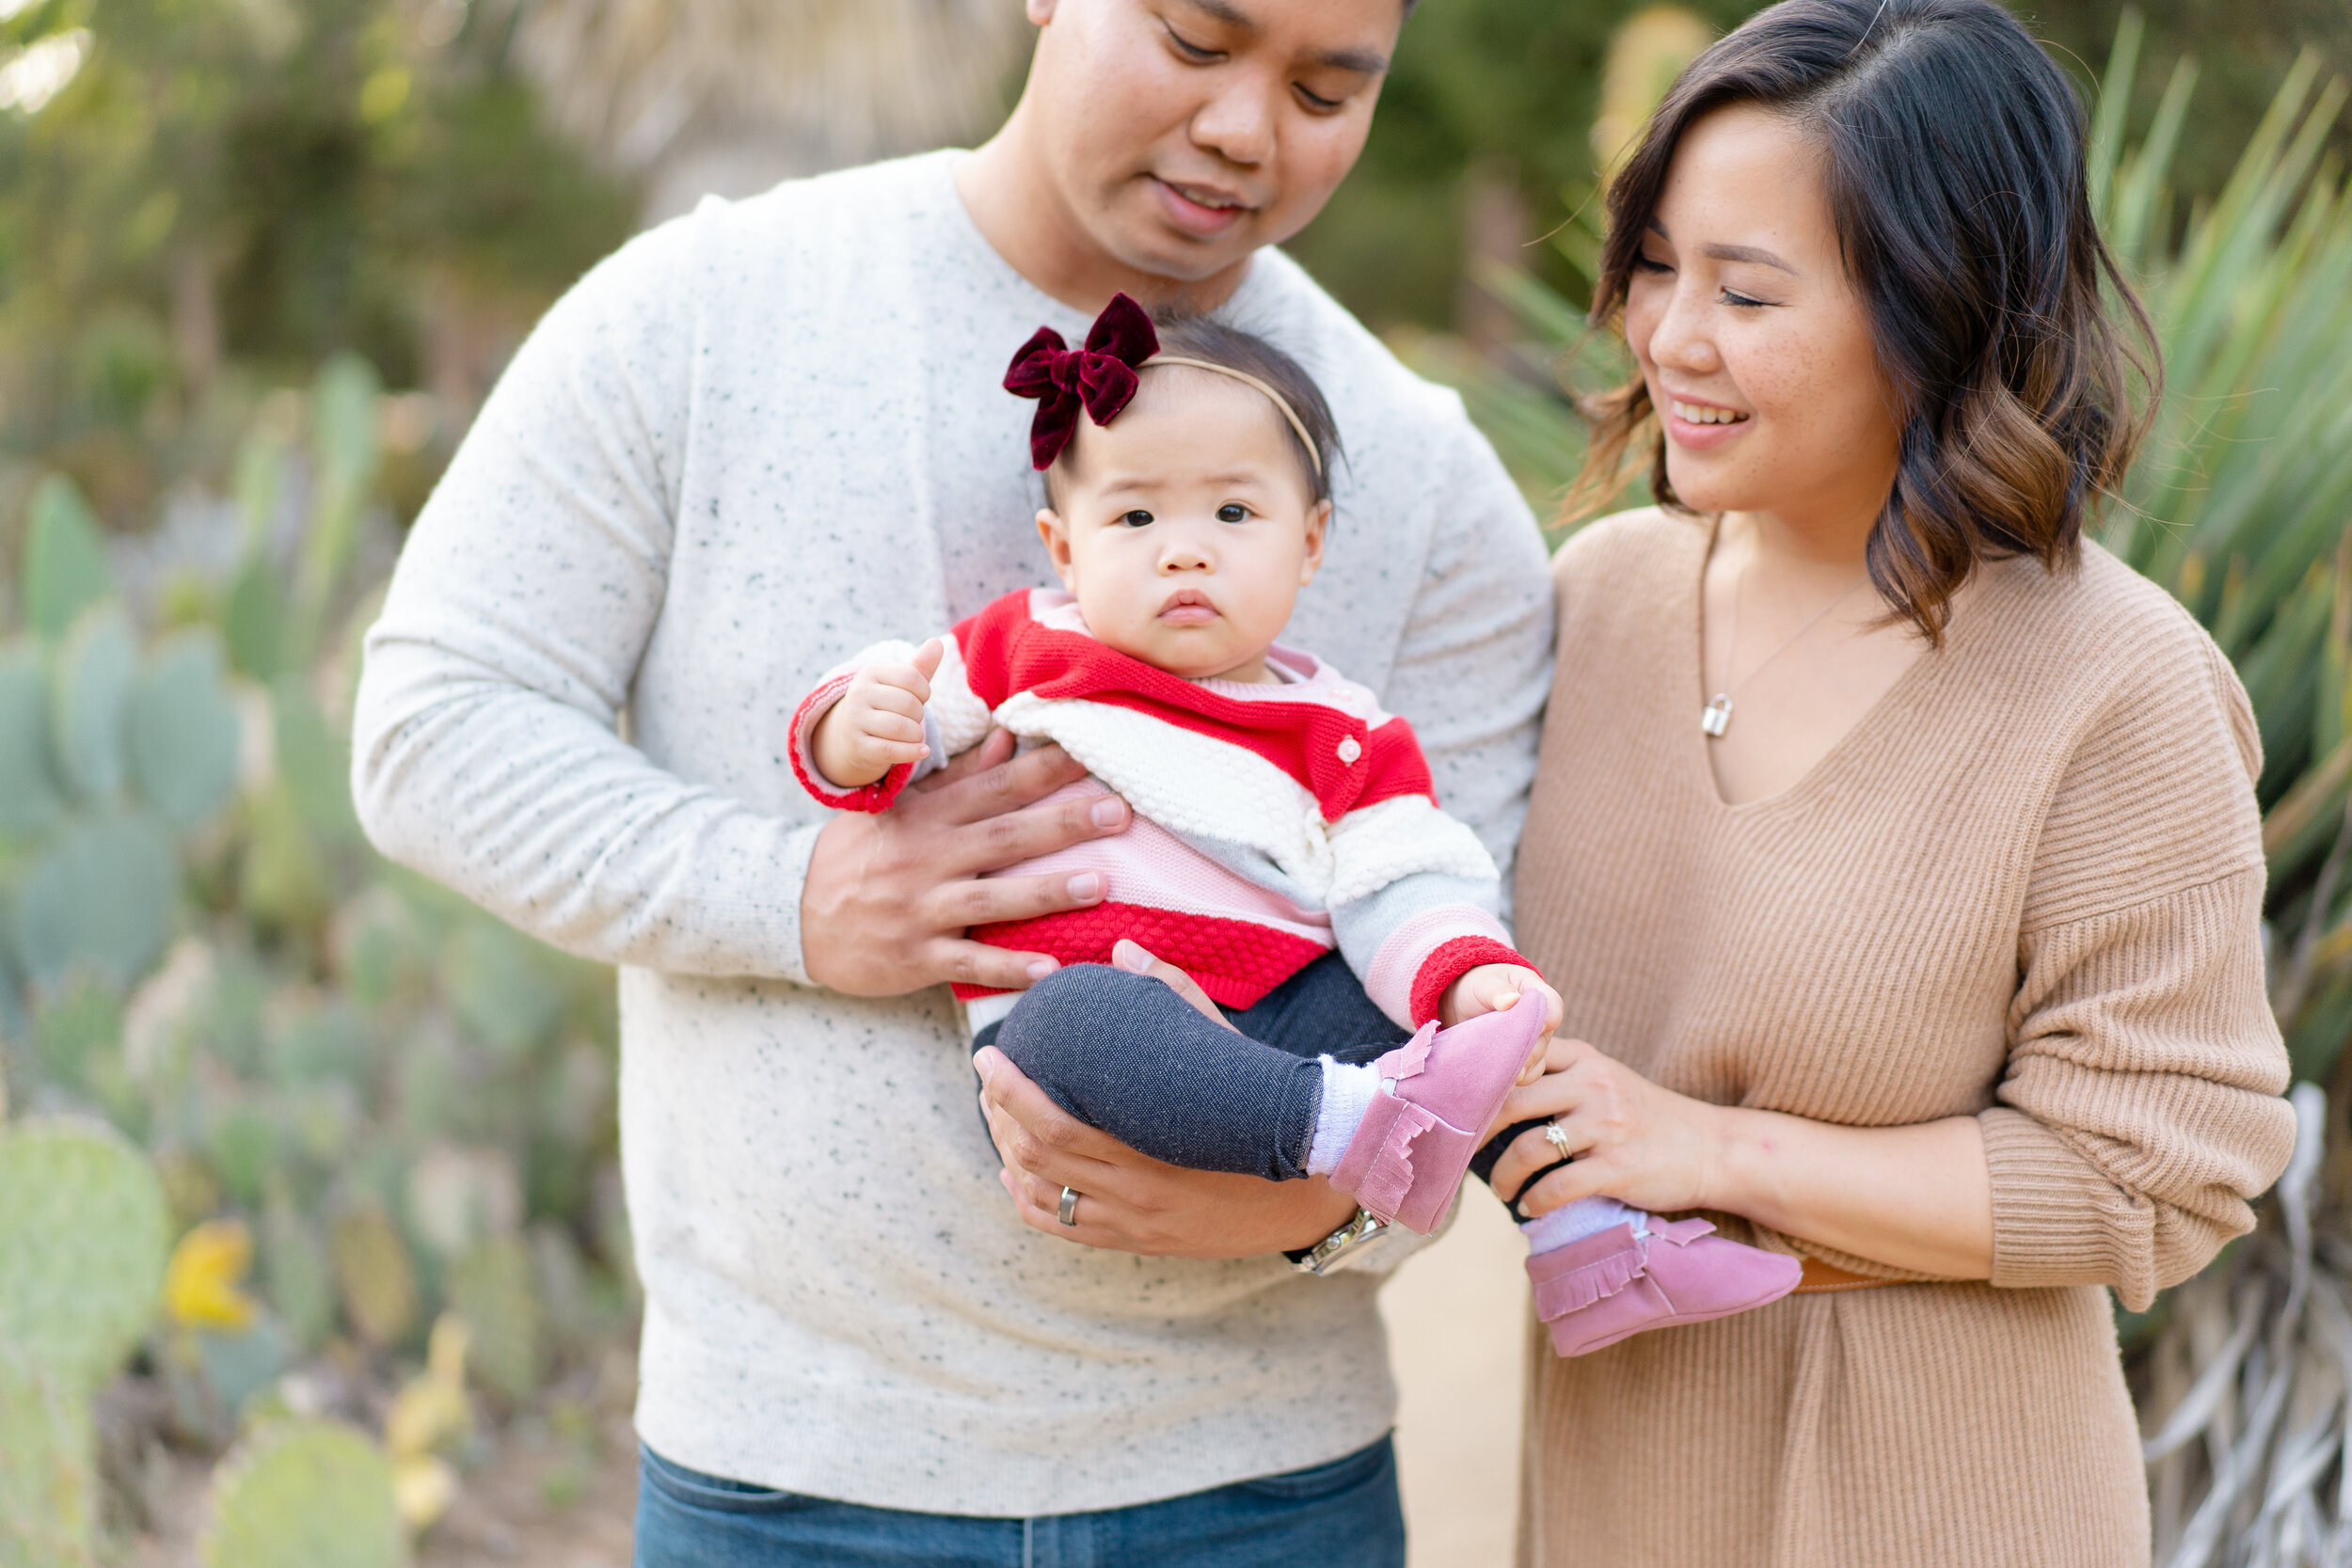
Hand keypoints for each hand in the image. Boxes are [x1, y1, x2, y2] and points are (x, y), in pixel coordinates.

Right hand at [799, 730, 1131, 995]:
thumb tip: (1007, 737)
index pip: (994, 785)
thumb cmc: (859, 855)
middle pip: (1003, 835)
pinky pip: (968, 962)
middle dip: (1064, 823)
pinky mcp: (915, 956)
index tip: (1090, 752)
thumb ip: (956, 777)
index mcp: (925, 815)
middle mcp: (925, 857)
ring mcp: (919, 908)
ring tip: (1100, 885)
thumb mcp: (898, 807)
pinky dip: (1009, 967)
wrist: (793, 914)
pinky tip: (1051, 970)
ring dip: (1046, 891)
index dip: (1043, 768)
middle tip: (1120, 811)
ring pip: (990, 898)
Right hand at [811, 640, 942, 787]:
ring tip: (915, 735)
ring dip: (917, 734)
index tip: (920, 698)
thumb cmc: (885, 704)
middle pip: (908, 704)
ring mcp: (855, 720)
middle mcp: (858, 693)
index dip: (925, 691)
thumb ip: (921, 666)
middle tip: (913, 719)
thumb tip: (937, 642)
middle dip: (919, 715)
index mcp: (870, 672)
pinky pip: (891, 750)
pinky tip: (923, 751)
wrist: (851, 735)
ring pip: (901, 728)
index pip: (912, 677)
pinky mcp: (857, 746)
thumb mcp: (901, 684)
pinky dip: (912, 752)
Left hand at [972, 940, 1358, 1256]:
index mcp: (1151, 1149)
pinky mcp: (1137, 1241)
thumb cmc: (1262, 1107)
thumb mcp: (1222, 1050)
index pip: (1056, 1126)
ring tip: (995, 1114)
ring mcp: (1135, 1223)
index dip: (1011, 1093)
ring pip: (1042, 1195)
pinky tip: (1014, 1170)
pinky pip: (1062, 1227)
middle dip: (999, 1114)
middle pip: (1039, 1158)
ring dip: (1007, 1153)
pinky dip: (1027, 1198)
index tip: (988, 1056)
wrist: (1305, 1191)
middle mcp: (1136, 1194)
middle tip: (986, 1077)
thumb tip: (1122, 947)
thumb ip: (1173, 995)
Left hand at [1440, 965, 1563, 1089]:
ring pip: (1535, 1063)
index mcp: (1539, 995)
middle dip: (1526, 1053)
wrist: (1463, 1005)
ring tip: (1500, 1077)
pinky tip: (1497, 1086)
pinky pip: (1526, 1076)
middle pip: (1543, 1042)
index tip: (1530, 1027)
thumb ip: (1498, 990)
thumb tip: (1511, 999)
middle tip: (1509, 1064)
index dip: (1546, 1019)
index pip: (1554, 1008)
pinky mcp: (1522, 1063)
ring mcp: (1535, 1045)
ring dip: (1518, 1070)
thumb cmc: (1478, 987)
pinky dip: (1512, 1082)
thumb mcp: (1485, 983)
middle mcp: (1542, 1023)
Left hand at [1485, 1036, 1728, 1218]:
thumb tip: (1495, 1093)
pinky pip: (1558, 1186)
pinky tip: (1529, 1207)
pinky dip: (1535, 1201)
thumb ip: (1561, 1076)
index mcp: (1586, 1059)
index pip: (1517, 1060)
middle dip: (1478, 1132)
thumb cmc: (1647, 1117)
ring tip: (1500, 1189)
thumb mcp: (1607, 1079)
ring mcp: (1606, 1125)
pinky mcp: (1618, 1167)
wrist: (1711, 1148)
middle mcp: (1594, 1085)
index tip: (1461, 1108)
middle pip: (1512, 1102)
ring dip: (1504, 1175)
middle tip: (1463, 1152)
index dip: (1482, 1085)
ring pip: (1530, 1148)